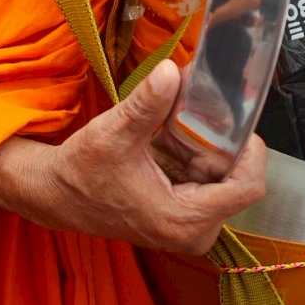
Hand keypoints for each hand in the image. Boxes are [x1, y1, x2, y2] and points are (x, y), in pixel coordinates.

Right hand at [0, 61, 266, 254]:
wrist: (53, 196)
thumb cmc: (80, 173)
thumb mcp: (114, 133)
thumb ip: (147, 103)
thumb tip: (172, 71)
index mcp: (182, 220)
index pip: (247, 187)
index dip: (251, 151)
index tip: (237, 121)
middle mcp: (191, 232)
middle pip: (237, 181)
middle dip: (222, 145)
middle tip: (199, 116)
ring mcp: (187, 229)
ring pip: (222, 181)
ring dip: (206, 150)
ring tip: (177, 127)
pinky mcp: (180, 220)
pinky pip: (206, 185)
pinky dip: (194, 159)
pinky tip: (169, 142)